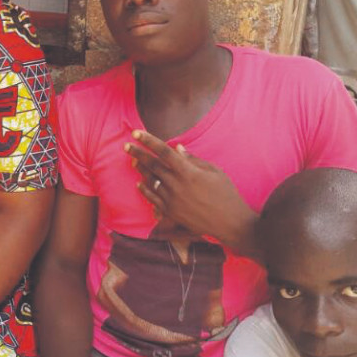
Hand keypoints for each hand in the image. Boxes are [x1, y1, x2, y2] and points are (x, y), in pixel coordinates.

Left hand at [124, 130, 258, 256]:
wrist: (230, 223)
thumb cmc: (226, 193)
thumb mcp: (214, 171)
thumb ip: (193, 159)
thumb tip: (177, 148)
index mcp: (188, 172)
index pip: (163, 151)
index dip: (148, 141)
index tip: (136, 133)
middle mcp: (177, 185)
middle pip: (152, 165)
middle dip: (138, 153)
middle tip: (126, 145)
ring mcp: (172, 200)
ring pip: (150, 181)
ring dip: (140, 170)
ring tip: (133, 161)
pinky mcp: (171, 212)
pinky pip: (152, 198)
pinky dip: (145, 190)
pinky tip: (139, 183)